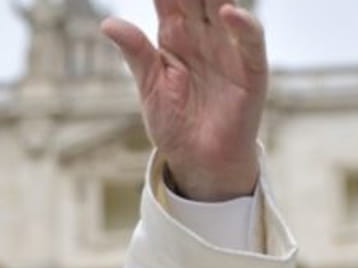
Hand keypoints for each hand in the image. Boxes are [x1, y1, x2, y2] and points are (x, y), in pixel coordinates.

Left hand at [101, 1, 266, 200]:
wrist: (199, 161)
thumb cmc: (174, 123)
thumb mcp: (149, 86)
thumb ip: (135, 52)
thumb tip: (107, 22)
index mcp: (175, 36)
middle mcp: (204, 36)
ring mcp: (229, 50)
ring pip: (226, 7)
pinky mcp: (250, 72)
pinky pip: (249, 43)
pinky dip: (242, 26)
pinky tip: (229, 11)